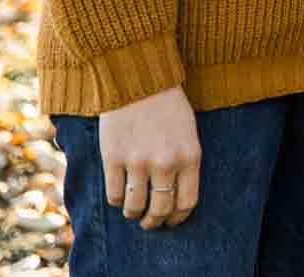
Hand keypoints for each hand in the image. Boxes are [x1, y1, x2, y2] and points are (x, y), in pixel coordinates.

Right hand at [99, 85, 200, 228]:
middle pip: (160, 209)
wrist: (138, 80)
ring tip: (132, 211)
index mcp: (190, 156)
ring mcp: (138, 162)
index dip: (177, 218)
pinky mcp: (113, 158)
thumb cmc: (167, 105)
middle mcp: (165, 163)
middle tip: (149, 222)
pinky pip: (114, 194)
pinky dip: (116, 200)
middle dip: (154, 222)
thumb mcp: (188, 132)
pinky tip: (119, 195)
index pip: (186, 202)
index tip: (171, 220)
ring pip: (134, 207)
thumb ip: (185, 162)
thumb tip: (177, 197)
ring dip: (133, 214)